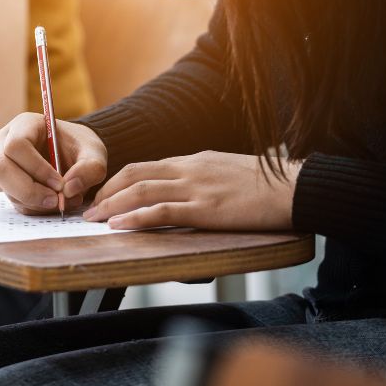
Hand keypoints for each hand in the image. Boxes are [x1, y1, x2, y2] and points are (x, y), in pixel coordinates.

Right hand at [0, 112, 107, 214]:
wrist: (75, 156)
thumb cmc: (81, 148)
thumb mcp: (94, 153)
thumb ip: (90, 168)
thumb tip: (68, 189)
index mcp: (24, 125)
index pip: (16, 145)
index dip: (36, 167)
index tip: (60, 183)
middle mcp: (5, 143)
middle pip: (1, 169)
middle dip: (29, 190)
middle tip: (56, 201)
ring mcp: (3, 165)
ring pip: (7, 189)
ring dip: (35, 202)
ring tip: (62, 201)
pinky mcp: (8, 185)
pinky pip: (15, 201)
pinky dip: (36, 208)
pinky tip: (55, 202)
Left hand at [83, 151, 301, 230]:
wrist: (296, 187)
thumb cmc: (268, 186)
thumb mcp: (228, 174)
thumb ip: (203, 180)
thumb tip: (186, 194)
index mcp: (194, 160)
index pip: (145, 167)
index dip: (118, 181)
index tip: (103, 195)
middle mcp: (190, 169)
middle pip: (134, 174)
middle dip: (107, 192)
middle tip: (89, 209)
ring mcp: (196, 187)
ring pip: (141, 191)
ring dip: (112, 205)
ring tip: (94, 219)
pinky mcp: (206, 208)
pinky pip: (162, 210)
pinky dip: (135, 217)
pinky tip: (120, 225)